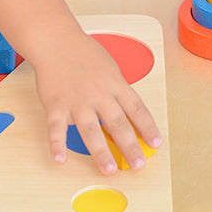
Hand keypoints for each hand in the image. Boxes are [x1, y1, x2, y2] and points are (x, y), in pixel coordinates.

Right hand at [32, 31, 161, 173]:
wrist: (56, 41)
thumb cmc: (83, 52)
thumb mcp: (109, 67)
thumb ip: (116, 89)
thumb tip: (126, 111)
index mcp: (115, 84)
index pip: (137, 109)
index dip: (148, 128)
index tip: (156, 144)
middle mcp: (98, 95)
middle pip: (118, 124)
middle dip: (130, 147)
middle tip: (138, 165)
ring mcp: (77, 101)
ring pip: (90, 130)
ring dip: (100, 151)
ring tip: (108, 169)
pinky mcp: (56, 105)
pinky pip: (56, 128)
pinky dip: (57, 144)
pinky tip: (60, 159)